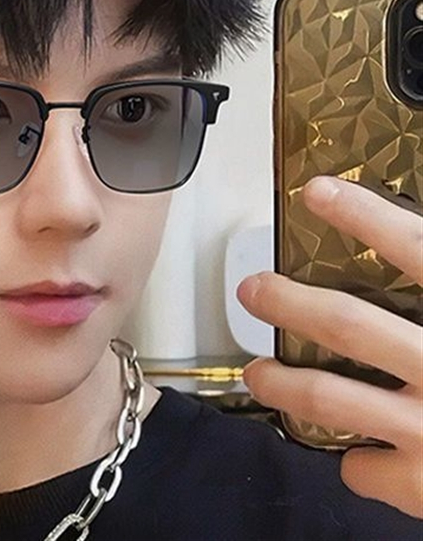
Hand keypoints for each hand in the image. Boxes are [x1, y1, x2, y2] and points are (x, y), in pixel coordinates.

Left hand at [237, 175, 422, 517]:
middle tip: (254, 289)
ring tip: (258, 373)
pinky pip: (365, 469)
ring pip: (330, 398)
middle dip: (289, 303)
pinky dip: (354, 462)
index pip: (418, 248)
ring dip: (283, 384)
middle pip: (348, 324)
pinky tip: (355, 454)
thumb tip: (416, 249)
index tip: (317, 191)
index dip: (364, 216)